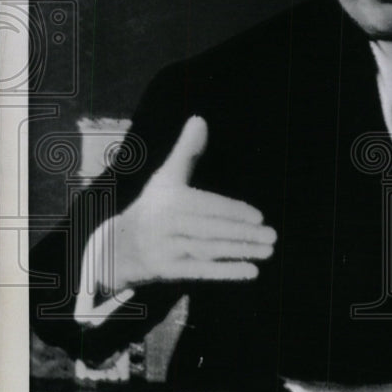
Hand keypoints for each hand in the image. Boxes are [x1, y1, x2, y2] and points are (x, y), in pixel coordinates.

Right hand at [101, 116, 276, 291]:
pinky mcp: (168, 271)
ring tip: (269, 251)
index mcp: (169, 200)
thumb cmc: (153, 207)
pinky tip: (251, 271)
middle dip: (243, 234)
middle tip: (273, 236)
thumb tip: (200, 119)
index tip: (259, 217)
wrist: (118, 246)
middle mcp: (166, 225)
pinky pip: (201, 271)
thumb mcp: (166, 178)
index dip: (233, 212)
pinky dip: (227, 272)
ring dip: (241, 252)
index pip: (206, 207)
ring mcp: (166, 249)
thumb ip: (186, 151)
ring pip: (209, 251)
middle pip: (210, 231)